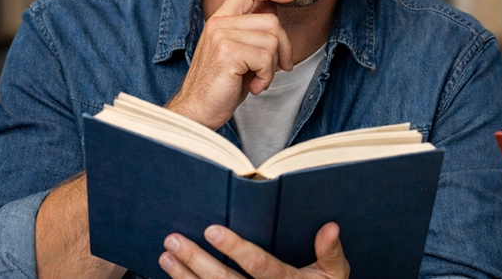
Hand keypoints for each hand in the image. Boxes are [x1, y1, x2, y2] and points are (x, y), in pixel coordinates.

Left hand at [158, 223, 348, 278]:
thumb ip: (331, 252)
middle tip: (175, 239)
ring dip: (185, 275)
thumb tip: (330, 227)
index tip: (212, 230)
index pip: (259, 266)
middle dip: (196, 260)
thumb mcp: (335, 273)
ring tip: (166, 254)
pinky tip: (174, 275)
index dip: (235, 249)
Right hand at [167, 0, 294, 129]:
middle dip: (284, 46)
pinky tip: (254, 87)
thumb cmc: (222, 85)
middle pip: (271, 20)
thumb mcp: (240, 52)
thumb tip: (274, 7)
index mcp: (221, 19)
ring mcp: (222, 36)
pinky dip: (267, 77)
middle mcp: (219, 24)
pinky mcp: (227, 53)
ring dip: (272, 66)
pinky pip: (266, 58)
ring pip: (272, 40)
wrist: (198, 111)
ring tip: (258, 79)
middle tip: (280, 66)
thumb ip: (253, 30)